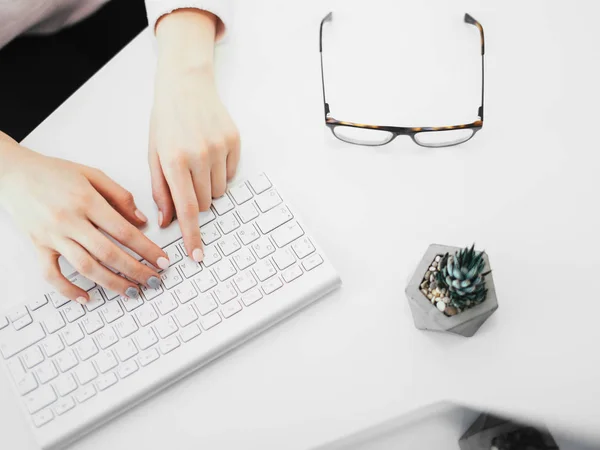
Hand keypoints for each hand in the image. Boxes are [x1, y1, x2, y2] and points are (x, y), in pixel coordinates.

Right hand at [0, 139, 169, 303]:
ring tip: (131, 291)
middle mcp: (70, 221)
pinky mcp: (38, 246)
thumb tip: (141, 222)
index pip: (124, 231)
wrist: (14, 173)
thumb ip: (120, 196)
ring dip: (111, 283)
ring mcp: (52, 236)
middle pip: (109, 253)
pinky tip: (86, 298)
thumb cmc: (55, 172)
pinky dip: (68, 289)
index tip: (162, 261)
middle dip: (136, 270)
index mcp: (87, 201)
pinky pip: (52, 274)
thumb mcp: (93, 174)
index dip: (147, 249)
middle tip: (154, 281)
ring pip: (86, 266)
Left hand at [149, 9, 239, 262]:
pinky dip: (221, 172)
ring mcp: (220, 148)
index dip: (192, 236)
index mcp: (174, 160)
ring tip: (198, 161)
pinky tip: (210, 152)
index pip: (186, 209)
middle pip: (204, 203)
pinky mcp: (235, 142)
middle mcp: (199, 155)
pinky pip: (231, 175)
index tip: (197, 255)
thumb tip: (168, 221)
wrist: (186, 85)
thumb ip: (160, 190)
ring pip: (219, 192)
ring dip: (208, 186)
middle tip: (186, 178)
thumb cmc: (166, 120)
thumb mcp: (154, 154)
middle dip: (194, 200)